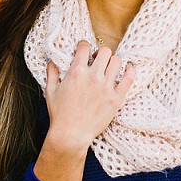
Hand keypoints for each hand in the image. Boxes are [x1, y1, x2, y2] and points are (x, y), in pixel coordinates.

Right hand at [44, 40, 134, 154]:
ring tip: (108, 68)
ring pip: (117, 61)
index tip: (84, 49)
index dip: (83, 45)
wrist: (71, 135)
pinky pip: (129, 78)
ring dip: (112, 62)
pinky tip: (128, 68)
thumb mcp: (50, 91)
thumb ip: (51, 73)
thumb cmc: (59, 114)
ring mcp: (106, 87)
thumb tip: (51, 60)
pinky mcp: (116, 98)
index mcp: (76, 72)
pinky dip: (130, 70)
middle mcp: (93, 76)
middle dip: (100, 53)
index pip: (84, 47)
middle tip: (97, 60)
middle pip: (104, 52)